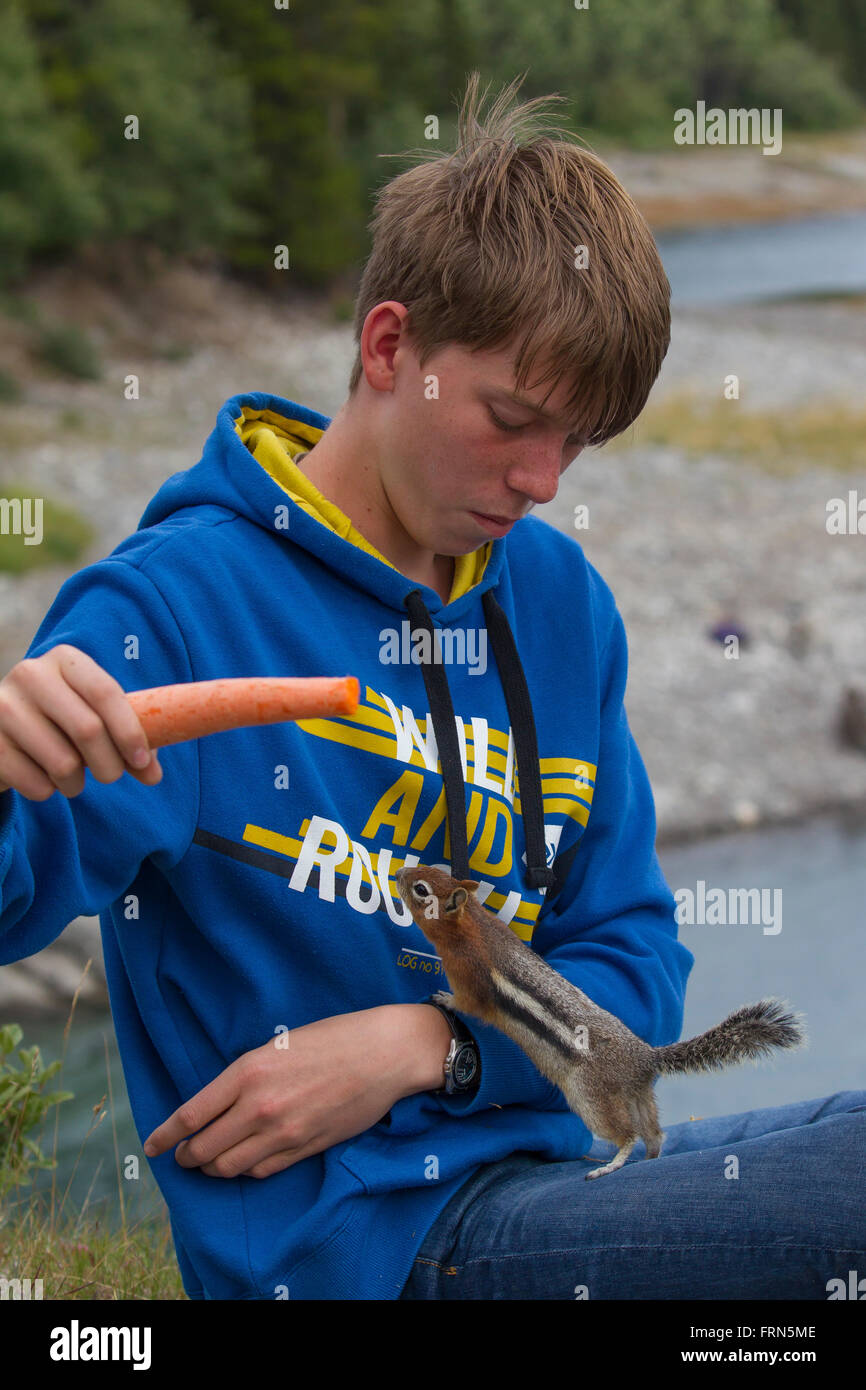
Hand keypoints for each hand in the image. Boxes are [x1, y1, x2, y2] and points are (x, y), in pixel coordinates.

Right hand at [0, 645, 161, 798]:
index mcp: (64, 660)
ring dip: (76, 784)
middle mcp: (30, 675)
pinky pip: (36, 784)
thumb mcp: (92, 716)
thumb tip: (153, 775)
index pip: (105, 692)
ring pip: (63, 763)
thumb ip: (126, 738)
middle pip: (88, 729)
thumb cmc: (60, 722)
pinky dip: (47, 791)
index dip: (130, 731)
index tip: (142, 761)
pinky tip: (40, 778)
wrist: (2, 731)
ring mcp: (3, 707)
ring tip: (72, 779)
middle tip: (110, 775)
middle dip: (110, 765)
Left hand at [142, 1004, 452, 1178]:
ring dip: (213, 1168)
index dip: (166, 1136)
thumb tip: (218, 1102)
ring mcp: (283, 1132)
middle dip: (187, 1156)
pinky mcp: (304, 1148)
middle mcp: (259, 1106)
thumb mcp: (278, 1045)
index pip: (191, 1115)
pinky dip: (246, 1170)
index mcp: (248, 1071)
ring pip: (229, 1166)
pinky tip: (245, 1162)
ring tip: (210, 1162)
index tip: (153, 1146)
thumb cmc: (332, 1038)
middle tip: (183, 1155)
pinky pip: (261, 1171)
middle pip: (204, 1148)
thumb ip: (246, 1075)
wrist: (382, 1053)